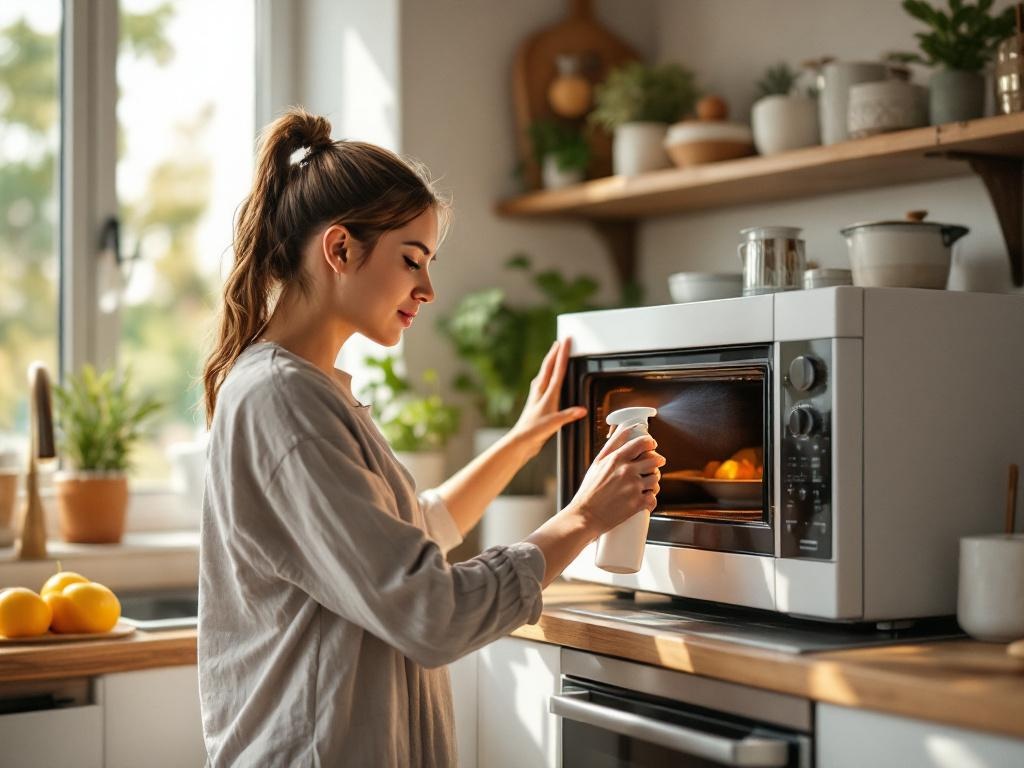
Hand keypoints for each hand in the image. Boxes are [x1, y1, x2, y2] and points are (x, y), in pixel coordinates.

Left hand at [510, 338, 586, 457]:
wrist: (520, 440)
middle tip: (561, 341)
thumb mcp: (555, 423)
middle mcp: (540, 391)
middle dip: (555, 352)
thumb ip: (568, 415)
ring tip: (553, 354)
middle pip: (549, 366)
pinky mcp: (536, 402)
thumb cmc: (534, 431)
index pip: (557, 368)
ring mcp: (537, 395)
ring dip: (550, 362)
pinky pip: (542, 382)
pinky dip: (546, 375)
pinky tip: (545, 378)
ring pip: (544, 373)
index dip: (562, 353)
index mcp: (547, 393)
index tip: (566, 341)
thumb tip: (582, 410)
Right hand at [569, 425, 664, 535]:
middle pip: (654, 460)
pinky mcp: (638, 503)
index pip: (643, 443)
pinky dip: (650, 500)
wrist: (585, 516)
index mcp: (617, 459)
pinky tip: (643, 500)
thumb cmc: (589, 491)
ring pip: (655, 479)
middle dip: (656, 463)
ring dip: (653, 482)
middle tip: (652, 467)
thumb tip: (625, 429)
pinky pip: (653, 498)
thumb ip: (613, 445)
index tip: (652, 446)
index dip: (651, 443)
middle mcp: (627, 471)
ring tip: (644, 486)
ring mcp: (634, 487)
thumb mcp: (597, 463)